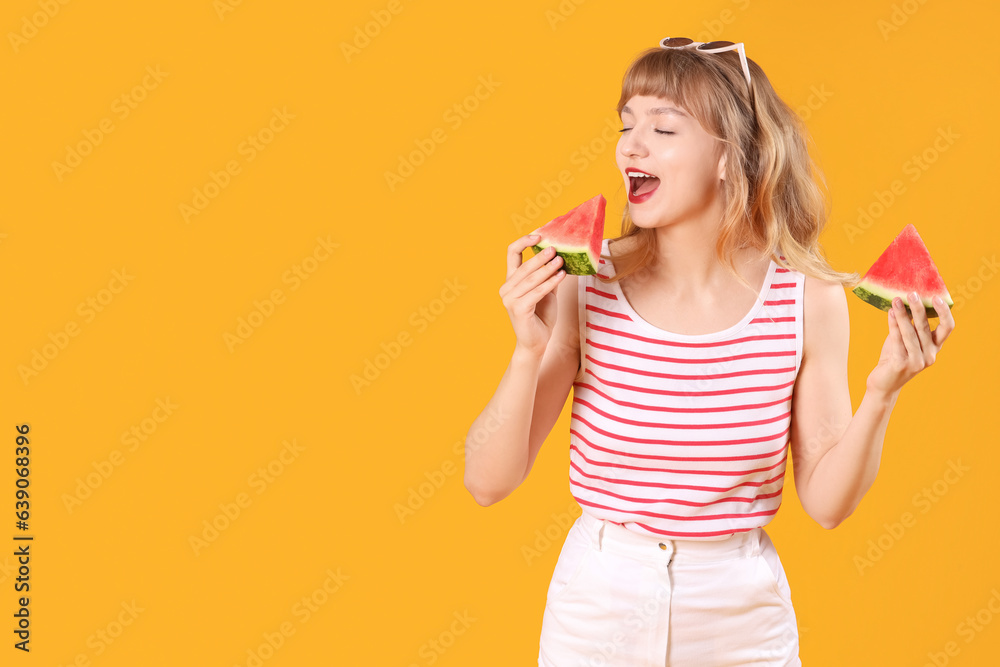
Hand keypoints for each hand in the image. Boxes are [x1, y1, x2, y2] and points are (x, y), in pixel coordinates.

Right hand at [499, 234, 566, 356]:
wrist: (536, 343)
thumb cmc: (541, 316)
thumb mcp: (546, 291)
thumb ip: (548, 274)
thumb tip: (560, 254)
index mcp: (510, 281)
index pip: (512, 253)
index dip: (524, 241)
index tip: (540, 235)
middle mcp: (506, 288)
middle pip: (524, 265)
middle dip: (541, 256)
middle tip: (556, 249)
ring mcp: (509, 299)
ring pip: (531, 279)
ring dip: (548, 268)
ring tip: (561, 261)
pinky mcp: (517, 309)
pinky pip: (537, 292)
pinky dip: (550, 283)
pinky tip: (561, 276)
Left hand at [866, 291, 954, 397]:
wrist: (883, 383)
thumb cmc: (893, 357)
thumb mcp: (905, 339)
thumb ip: (909, 325)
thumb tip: (906, 299)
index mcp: (934, 347)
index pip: (947, 328)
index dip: (944, 312)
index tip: (936, 297)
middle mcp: (930, 355)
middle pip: (926, 327)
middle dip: (919, 308)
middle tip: (911, 293)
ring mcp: (917, 361)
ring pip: (910, 333)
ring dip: (903, 315)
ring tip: (895, 300)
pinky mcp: (902, 364)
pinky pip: (897, 340)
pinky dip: (893, 325)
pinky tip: (890, 313)